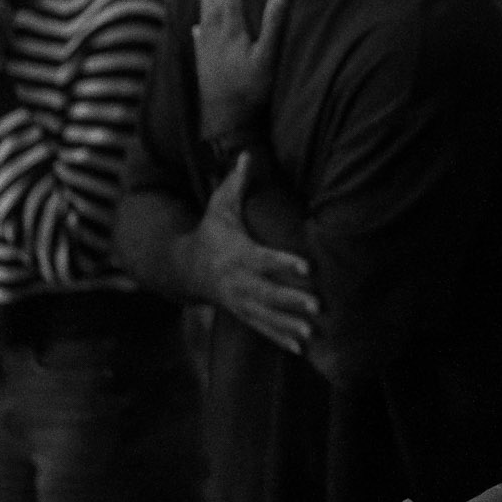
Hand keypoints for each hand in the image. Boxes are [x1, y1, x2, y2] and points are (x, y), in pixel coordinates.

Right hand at [192, 152, 318, 353]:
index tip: (307, 267)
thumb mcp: (219, 205)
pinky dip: (280, 339)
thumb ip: (236, 182)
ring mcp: (239, 301)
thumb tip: (247, 153)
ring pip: (265, 316)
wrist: (184, 266)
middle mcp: (238, 281)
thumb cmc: (212, 230)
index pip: (263, 260)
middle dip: (291, 300)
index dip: (284, 263)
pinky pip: (262, 328)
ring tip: (312, 333)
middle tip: (318, 306)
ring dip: (289, 325)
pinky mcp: (242, 313)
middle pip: (267, 293)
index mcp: (236, 254)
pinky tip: (302, 348)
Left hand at [193, 0, 286, 140]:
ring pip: (204, 20)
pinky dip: (199, 31)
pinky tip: (197, 29)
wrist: (227, 118)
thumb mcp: (269, 54)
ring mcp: (207, 52)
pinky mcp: (203, 66)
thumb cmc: (252, 87)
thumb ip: (274, 22)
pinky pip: (199, 42)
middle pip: (215, 6)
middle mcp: (215, 38)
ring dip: (205, 2)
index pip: (232, 0)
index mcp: (232, 32)